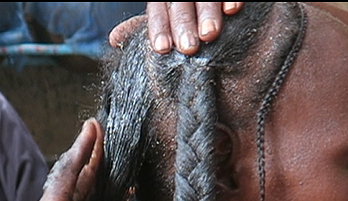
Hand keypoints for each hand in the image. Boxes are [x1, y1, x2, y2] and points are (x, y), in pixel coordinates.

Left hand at [109, 2, 242, 53]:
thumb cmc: (188, 9)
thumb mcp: (165, 12)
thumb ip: (148, 26)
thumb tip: (114, 39)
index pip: (157, 9)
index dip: (158, 27)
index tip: (161, 49)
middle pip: (179, 1)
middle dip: (182, 23)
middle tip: (188, 47)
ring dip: (206, 12)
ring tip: (209, 34)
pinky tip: (232, 10)